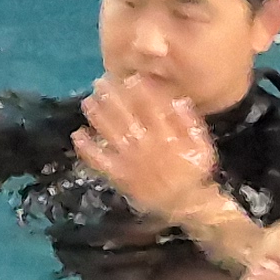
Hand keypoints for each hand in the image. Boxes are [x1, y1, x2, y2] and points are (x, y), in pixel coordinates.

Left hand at [74, 75, 222, 226]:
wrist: (186, 202)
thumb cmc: (194, 170)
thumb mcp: (201, 145)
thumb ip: (190, 122)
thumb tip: (178, 99)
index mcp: (166, 136)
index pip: (151, 108)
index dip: (139, 92)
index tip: (129, 77)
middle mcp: (146, 145)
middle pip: (126, 117)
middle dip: (112, 98)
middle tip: (100, 82)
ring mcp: (130, 160)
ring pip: (111, 134)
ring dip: (98, 117)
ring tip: (87, 101)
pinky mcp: (120, 175)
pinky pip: (101, 161)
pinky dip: (88, 149)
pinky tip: (77, 135)